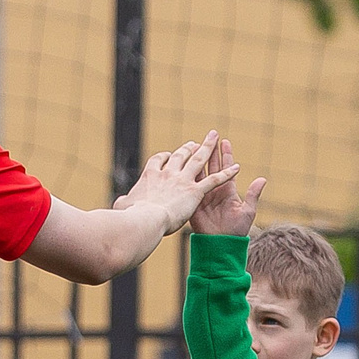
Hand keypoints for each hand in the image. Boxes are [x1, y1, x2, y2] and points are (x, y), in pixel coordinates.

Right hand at [120, 131, 238, 234]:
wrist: (143, 220)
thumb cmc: (131, 216)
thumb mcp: (124, 206)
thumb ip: (124, 201)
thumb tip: (121, 201)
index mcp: (150, 175)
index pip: (158, 161)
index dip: (164, 157)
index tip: (167, 155)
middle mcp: (167, 173)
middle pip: (180, 156)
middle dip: (188, 147)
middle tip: (195, 143)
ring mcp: (182, 180)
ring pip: (199, 160)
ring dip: (208, 148)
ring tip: (214, 138)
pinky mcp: (195, 191)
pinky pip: (215, 180)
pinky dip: (227, 174)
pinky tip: (237, 168)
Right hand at [187, 135, 266, 236]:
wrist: (221, 244)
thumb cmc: (236, 231)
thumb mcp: (247, 211)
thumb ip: (252, 194)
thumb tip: (263, 179)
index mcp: (228, 190)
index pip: (227, 168)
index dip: (226, 154)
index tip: (225, 141)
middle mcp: (215, 190)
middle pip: (213, 166)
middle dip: (211, 151)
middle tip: (210, 136)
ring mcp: (204, 194)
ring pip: (200, 172)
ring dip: (199, 159)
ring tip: (196, 144)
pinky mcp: (194, 201)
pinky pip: (191, 185)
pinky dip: (188, 173)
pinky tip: (185, 162)